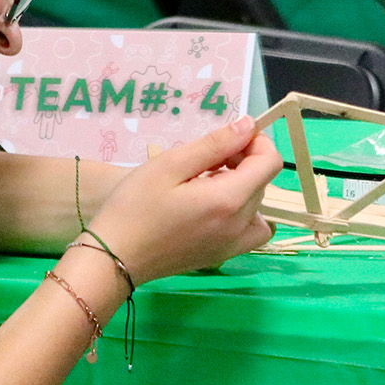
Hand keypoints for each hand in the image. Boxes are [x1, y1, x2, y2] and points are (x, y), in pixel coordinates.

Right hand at [84, 117, 280, 283]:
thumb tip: (248, 126)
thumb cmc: (134, 206)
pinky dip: (242, 214)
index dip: (257, 143)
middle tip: (203, 160)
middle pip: (262, 183)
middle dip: (243, 162)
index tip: (229, 139)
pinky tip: (212, 207)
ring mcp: (233, 246)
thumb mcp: (171, 164)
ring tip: (208, 183)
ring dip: (243, 188)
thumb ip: (215, 144)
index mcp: (229, 200)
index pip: (270, 163)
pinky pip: (250, 230)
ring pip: (259, 207)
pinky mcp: (222, 256)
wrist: (114, 258)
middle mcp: (240, 225)